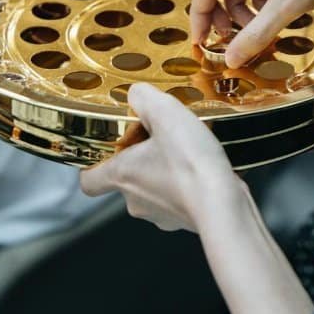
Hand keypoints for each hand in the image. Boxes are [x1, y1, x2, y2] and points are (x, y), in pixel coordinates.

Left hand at [79, 84, 244, 232]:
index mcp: (122, 175)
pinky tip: (203, 167)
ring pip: (154, 190)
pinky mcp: (187, 219)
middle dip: (139, 159)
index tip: (103, 151)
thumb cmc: (192, 165)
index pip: (88, 181)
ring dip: (165, 171)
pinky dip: (188, 184)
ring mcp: (163, 214)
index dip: (91, 166)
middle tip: (156, 139)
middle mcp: (137, 200)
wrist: (225, 205)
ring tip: (184, 150)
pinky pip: (181, 199)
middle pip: (125, 181)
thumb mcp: (164, 112)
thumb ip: (144, 97)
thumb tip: (136, 93)